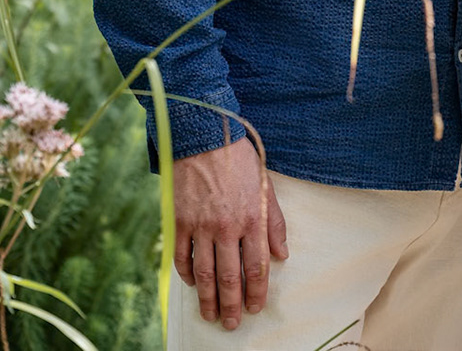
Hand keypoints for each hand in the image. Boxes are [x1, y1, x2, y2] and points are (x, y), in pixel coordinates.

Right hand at [172, 138, 288, 330]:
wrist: (204, 137)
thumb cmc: (239, 161)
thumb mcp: (266, 187)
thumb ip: (274, 223)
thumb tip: (281, 255)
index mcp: (251, 219)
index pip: (257, 267)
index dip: (257, 292)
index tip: (256, 307)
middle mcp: (226, 227)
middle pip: (229, 277)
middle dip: (232, 304)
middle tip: (232, 324)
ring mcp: (201, 226)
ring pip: (204, 273)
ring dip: (207, 298)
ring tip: (210, 316)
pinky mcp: (180, 221)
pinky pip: (182, 256)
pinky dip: (186, 274)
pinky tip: (192, 284)